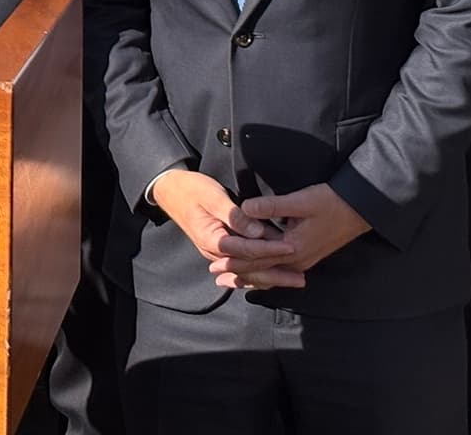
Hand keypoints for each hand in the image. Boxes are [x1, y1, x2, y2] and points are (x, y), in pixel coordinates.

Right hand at [150, 169, 295, 279]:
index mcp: (212, 239)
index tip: (291, 248)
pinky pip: (241, 267)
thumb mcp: (213, 196)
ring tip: (293, 280)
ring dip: (270, 277)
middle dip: (276, 273)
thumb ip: (235, 216)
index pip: (248, 250)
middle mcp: (214, 252)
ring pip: (247, 271)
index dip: (271, 250)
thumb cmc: (191, 189)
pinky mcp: (219, 250)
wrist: (169, 191)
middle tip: (301, 277)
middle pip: (250, 268)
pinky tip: (271, 281)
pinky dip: (257, 275)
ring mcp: (215, 253)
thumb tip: (258, 231)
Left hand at [226, 183, 370, 289]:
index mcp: (292, 249)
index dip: (234, 259)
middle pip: (261, 270)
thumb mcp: (300, 201)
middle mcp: (297, 261)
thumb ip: (272, 206)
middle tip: (214, 275)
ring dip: (249, 277)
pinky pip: (281, 271)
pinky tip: (259, 276)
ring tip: (229, 281)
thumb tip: (245, 208)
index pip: (256, 258)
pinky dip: (265, 274)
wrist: (359, 210)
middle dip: (237, 272)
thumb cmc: (330, 203)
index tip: (214, 260)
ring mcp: (302, 261)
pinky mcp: (306, 256)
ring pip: (270, 274)